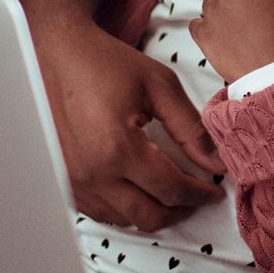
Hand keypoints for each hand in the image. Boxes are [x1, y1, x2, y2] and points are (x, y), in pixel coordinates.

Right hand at [34, 13, 226, 231]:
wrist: (57, 53)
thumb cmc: (105, 63)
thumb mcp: (159, 86)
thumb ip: (191, 129)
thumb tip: (216, 163)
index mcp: (117, 149)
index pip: (171, 189)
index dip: (199, 194)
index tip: (214, 190)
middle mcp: (92, 173)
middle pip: (149, 215)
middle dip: (180, 210)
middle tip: (197, 196)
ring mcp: (73, 180)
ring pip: (124, 219)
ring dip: (153, 212)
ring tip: (171, 193)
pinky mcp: (63, 179)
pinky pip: (100, 211)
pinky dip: (125, 208)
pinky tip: (139, 190)